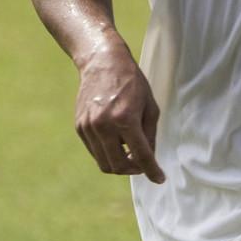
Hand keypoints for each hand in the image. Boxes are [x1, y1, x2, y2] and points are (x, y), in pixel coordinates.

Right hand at [74, 48, 164, 182]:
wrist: (102, 62)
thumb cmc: (131, 82)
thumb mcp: (150, 106)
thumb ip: (150, 135)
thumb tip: (148, 158)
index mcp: (125, 119)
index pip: (141, 156)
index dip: (152, 171)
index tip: (159, 179)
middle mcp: (104, 125)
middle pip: (118, 166)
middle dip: (133, 170)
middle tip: (142, 165)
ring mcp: (89, 127)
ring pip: (104, 162)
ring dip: (119, 164)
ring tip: (130, 154)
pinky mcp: (80, 126)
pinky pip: (95, 151)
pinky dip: (107, 153)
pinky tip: (116, 142)